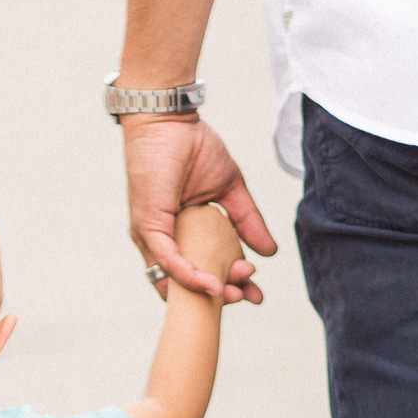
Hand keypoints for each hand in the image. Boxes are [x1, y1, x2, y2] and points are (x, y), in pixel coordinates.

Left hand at [123, 114, 272, 302]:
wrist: (170, 121)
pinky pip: (167, 260)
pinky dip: (190, 276)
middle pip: (189, 286)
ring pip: (178, 280)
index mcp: (180, 236)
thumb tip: (270, 251)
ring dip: (209, 291)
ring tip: (236, 293)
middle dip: (222, 296)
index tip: (255, 295)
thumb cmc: (191, 148)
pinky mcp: (148, 227)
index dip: (228, 288)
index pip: (202, 273)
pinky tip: (212, 285)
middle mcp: (162, 242)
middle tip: (250, 296)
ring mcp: (152, 238)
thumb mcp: (229, 190)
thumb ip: (247, 221)